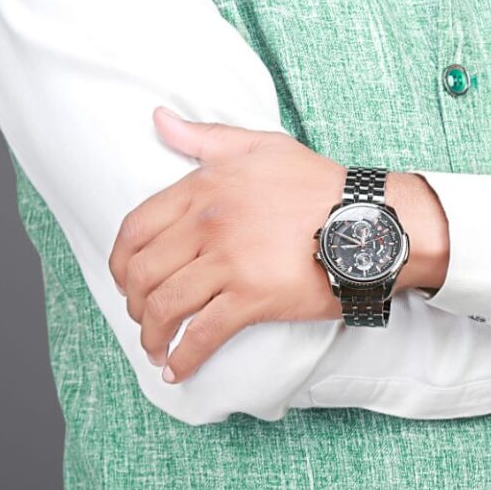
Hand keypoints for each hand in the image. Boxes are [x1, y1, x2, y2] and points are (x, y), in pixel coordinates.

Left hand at [109, 107, 346, 382]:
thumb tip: (158, 118)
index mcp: (204, 186)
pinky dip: (184, 358)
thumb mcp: (261, 146)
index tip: (125, 280)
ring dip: (152, 335)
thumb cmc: (319, 184)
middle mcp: (209, 223)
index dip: (121, 262)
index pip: (136, 228)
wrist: (369, 221)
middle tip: (143, 319)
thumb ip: (204, 137)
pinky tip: (178, 370)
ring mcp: (228, 262)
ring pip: (165, 307)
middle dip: (133, 304)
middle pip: (143, 273)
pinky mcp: (252, 298)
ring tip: (157, 349)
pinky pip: (203, 334)